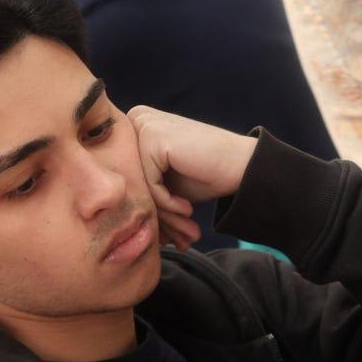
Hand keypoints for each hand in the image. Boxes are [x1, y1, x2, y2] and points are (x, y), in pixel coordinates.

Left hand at [128, 105, 257, 248]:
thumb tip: (120, 222)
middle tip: (179, 239)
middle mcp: (136, 121)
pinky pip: (150, 184)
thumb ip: (141, 190)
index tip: (170, 234)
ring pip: (139, 185)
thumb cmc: (205, 175)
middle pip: (131, 180)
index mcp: (136, 128)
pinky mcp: (152, 136)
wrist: (241, 166)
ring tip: (186, 231)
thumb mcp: (166, 182)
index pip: (127, 176)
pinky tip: (187, 208)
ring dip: (163, 215)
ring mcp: (143, 125)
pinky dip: (168, 203)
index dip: (150, 209)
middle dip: (156, 216)